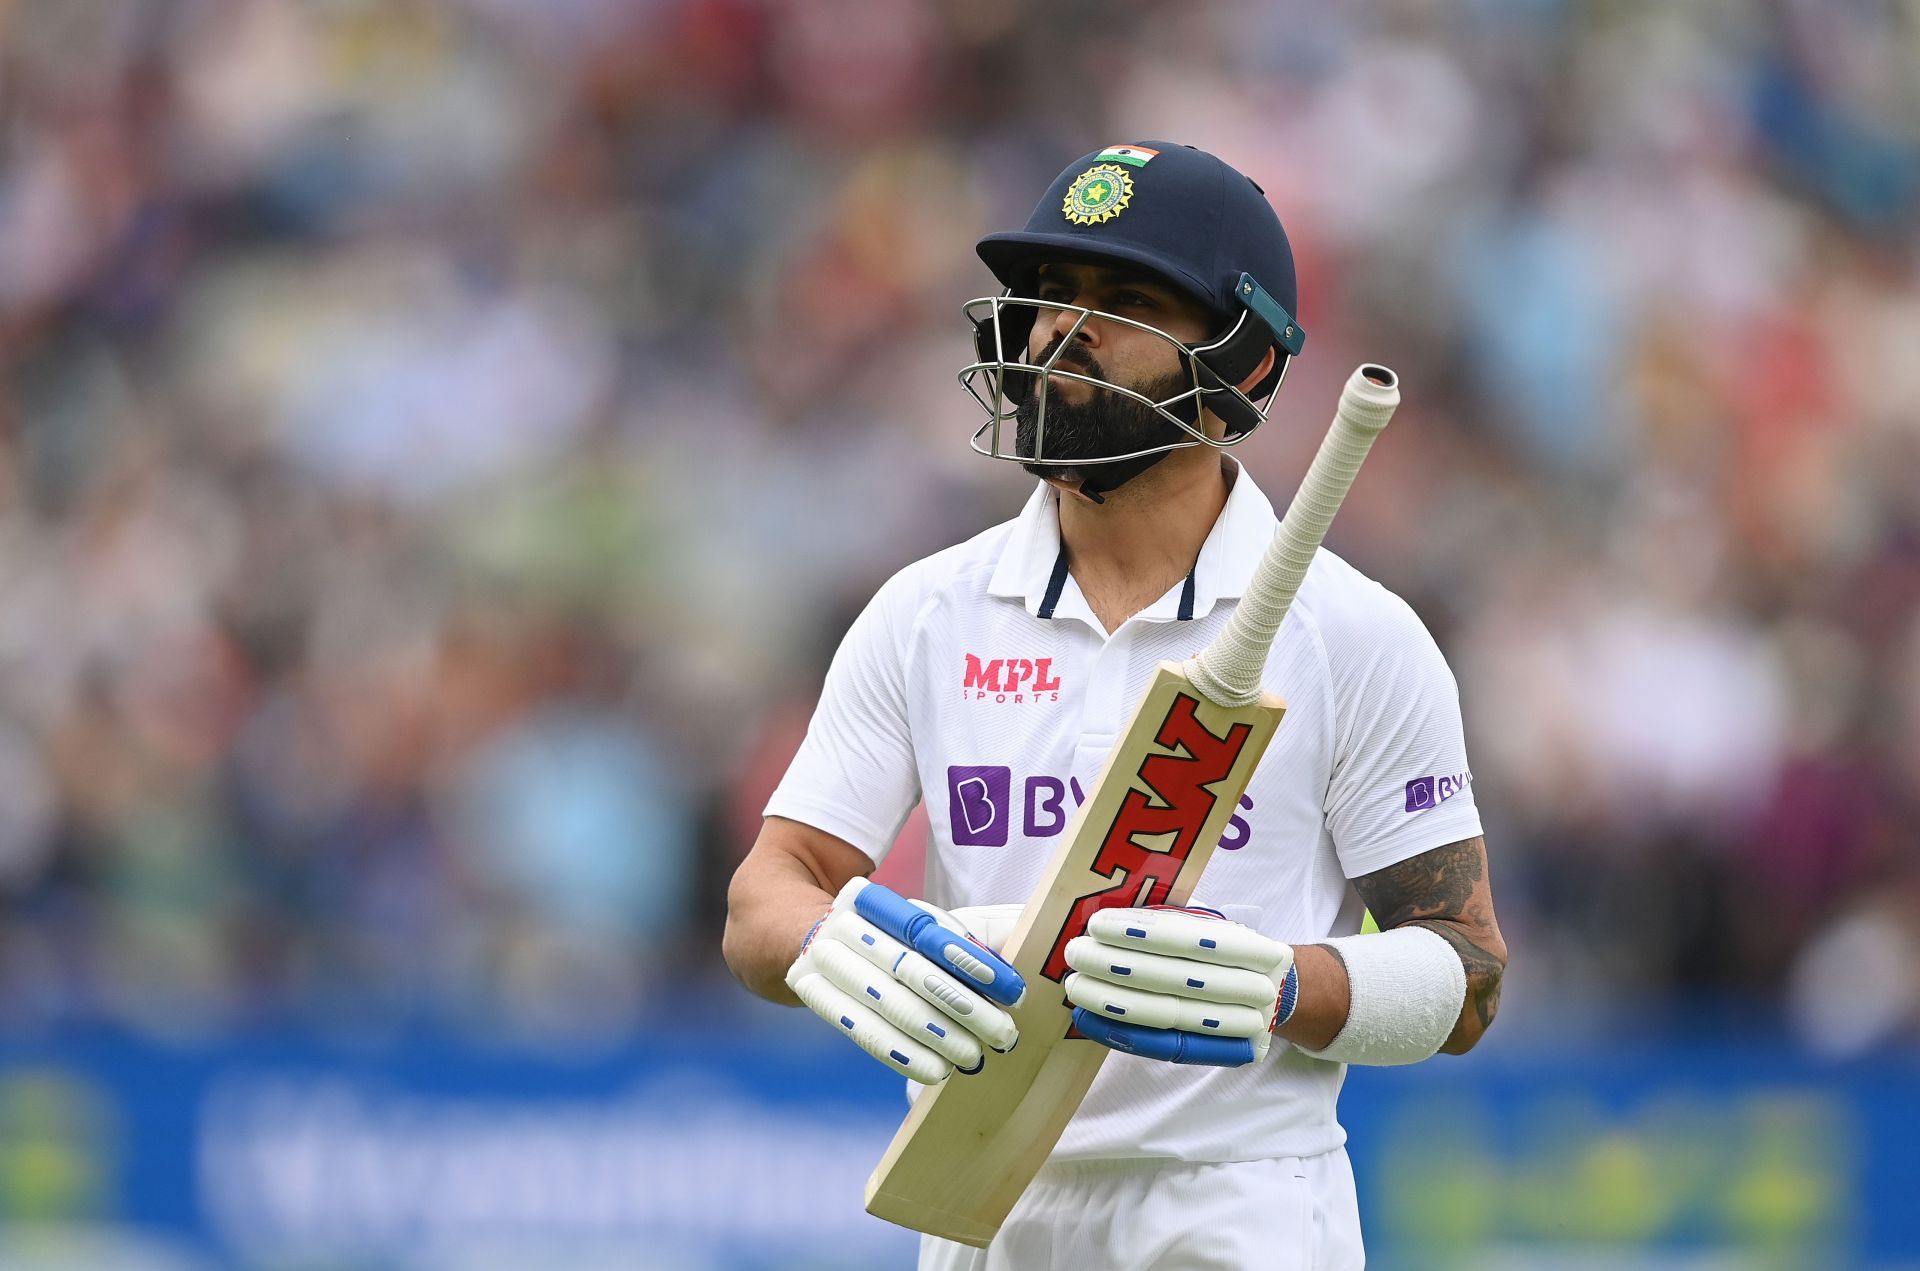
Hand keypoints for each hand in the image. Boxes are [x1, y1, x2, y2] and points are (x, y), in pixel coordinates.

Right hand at [786, 879, 1024, 1083]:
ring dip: (938, 1037)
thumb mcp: (925, 924)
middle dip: (963, 1007)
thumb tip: (1012, 972)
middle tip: (1003, 1034)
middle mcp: (846, 926)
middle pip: (911, 971)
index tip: (1012, 990)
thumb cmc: (889, 938)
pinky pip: (864, 1033)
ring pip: (890, 1005)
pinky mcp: (815, 995)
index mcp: (875, 901)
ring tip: (975, 1057)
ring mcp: (824, 961)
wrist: (811, 940)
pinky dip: (904, 1055)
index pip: (927, 930)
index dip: (970, 961)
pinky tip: (936, 1071)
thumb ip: (971, 937)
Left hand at [1062, 906, 1298, 1066]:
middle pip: (1176, 979)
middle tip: (1076, 954)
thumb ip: (1177, 920)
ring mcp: (1242, 1027)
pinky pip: (1166, 1047)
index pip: (1190, 939)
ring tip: (1076, 987)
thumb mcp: (1217, 927)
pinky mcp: (1224, 1054)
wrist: (1280, 997)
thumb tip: (1116, 913)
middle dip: (1119, 967)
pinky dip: (1123, 1034)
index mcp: (1255, 948)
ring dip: (1115, 1002)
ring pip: (1169, 1015)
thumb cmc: (1232, 953)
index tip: (1097, 925)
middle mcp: (1254, 989)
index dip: (1142, 933)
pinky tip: (1090, 1019)